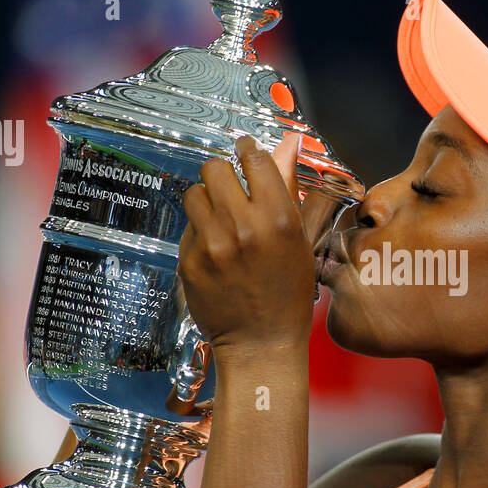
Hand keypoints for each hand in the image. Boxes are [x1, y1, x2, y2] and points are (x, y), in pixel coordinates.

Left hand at [178, 132, 313, 357]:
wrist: (260, 344)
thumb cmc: (288, 294)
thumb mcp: (299, 240)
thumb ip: (288, 187)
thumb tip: (289, 144)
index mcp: (279, 220)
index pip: (255, 159)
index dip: (248, 150)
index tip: (245, 151)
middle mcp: (244, 227)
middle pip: (216, 168)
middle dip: (223, 174)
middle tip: (231, 189)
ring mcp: (212, 245)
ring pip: (195, 193)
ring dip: (207, 200)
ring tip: (221, 220)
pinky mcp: (189, 261)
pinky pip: (188, 227)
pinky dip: (200, 232)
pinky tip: (216, 251)